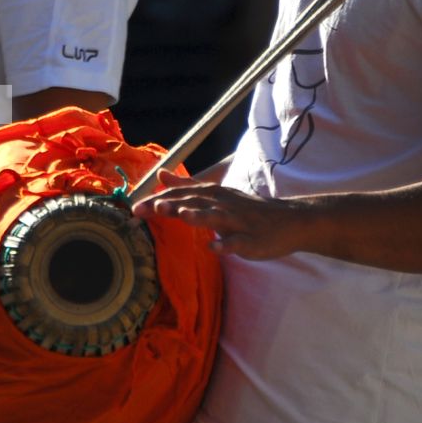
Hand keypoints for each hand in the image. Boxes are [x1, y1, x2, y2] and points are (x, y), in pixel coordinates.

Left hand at [134, 183, 308, 259]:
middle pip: (193, 202)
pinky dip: (225, 244)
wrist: (289, 221)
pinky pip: (238, 242)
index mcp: (212, 194)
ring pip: (216, 217)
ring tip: (180, 215)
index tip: (132, 207)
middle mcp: (222, 204)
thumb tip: (161, 174)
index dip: (156, 199)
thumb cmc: (247, 210)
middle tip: (144, 209)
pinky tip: (212, 248)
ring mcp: (238, 221)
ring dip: (197, 215)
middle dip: (168, 204)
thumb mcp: (216, 193)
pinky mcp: (251, 239)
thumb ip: (187, 186)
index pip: (180, 193)